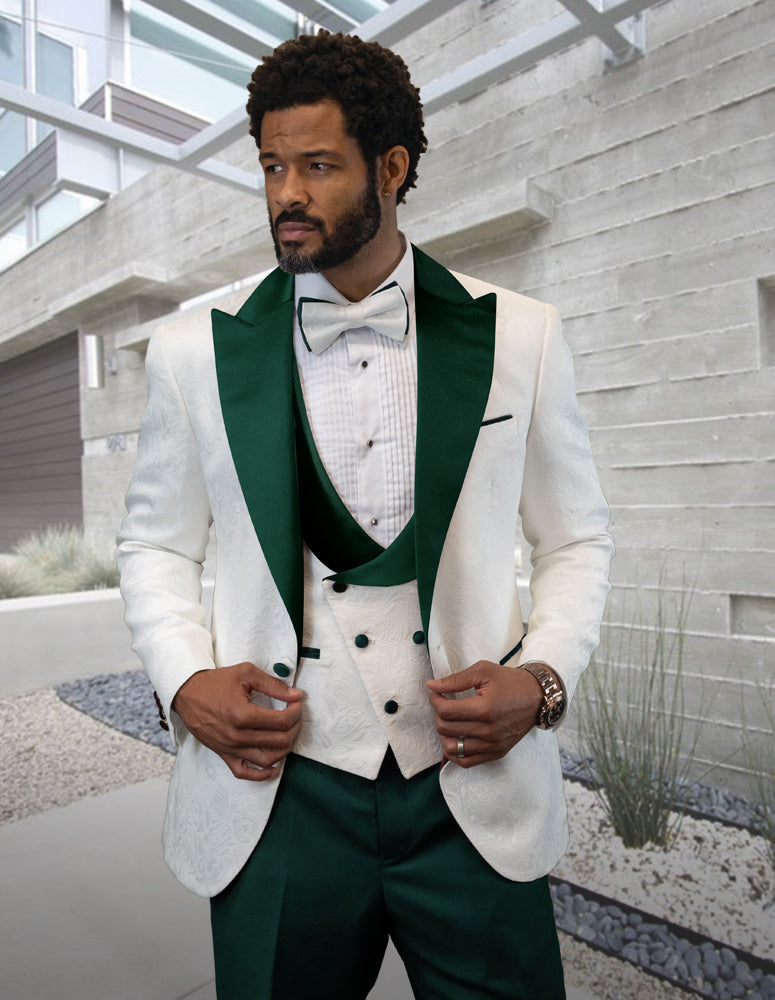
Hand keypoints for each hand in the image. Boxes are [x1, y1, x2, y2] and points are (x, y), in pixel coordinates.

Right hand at [172, 662, 302, 781]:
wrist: (187, 693)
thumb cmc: (215, 682)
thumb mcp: (246, 673)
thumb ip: (273, 685)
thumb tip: (295, 695)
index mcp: (242, 715)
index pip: (281, 721)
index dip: (295, 712)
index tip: (297, 703)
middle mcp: (237, 736)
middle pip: (278, 741)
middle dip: (294, 728)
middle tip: (295, 717)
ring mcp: (230, 748)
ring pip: (267, 760)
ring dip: (284, 749)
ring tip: (288, 735)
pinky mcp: (223, 754)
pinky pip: (244, 773)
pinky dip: (261, 774)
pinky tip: (274, 766)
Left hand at [426, 661, 542, 767]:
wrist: (537, 697)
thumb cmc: (510, 681)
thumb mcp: (483, 672)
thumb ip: (456, 680)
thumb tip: (432, 685)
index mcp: (485, 709)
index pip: (446, 711)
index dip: (435, 700)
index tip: (436, 692)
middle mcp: (489, 731)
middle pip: (446, 729)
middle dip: (438, 714)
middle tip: (444, 703)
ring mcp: (493, 745)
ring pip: (452, 748)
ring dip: (444, 734)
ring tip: (449, 721)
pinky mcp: (497, 753)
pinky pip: (466, 761)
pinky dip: (455, 753)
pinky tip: (455, 738)